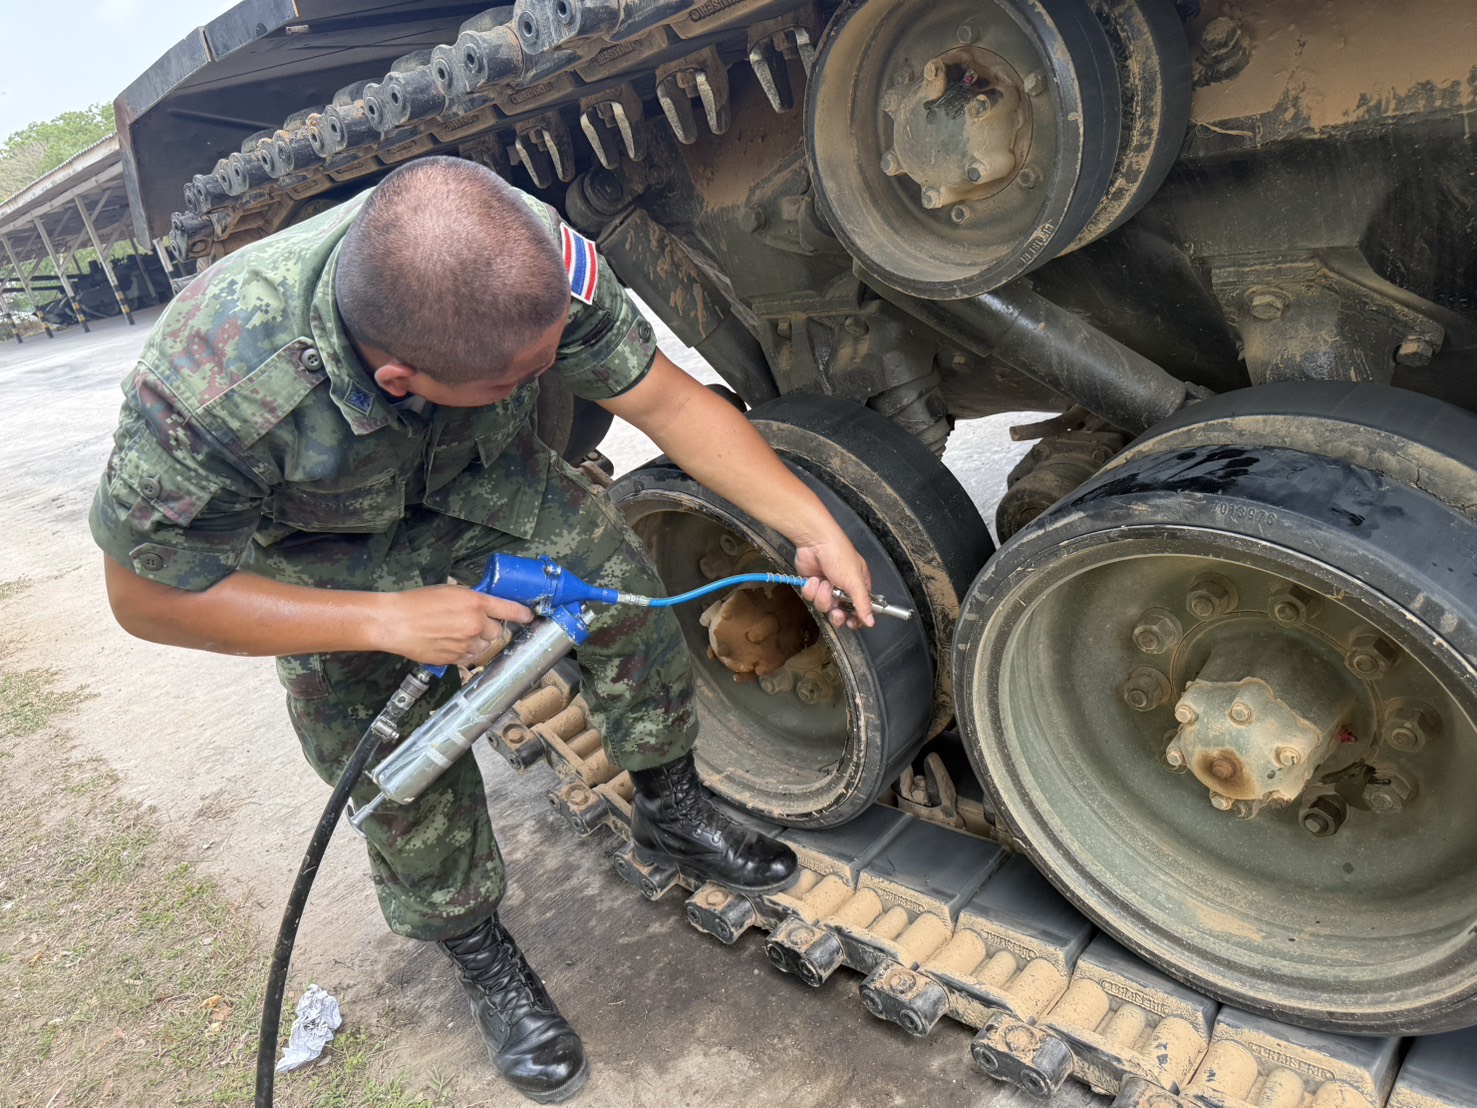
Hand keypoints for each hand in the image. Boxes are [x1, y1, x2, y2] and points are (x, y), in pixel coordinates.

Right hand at [379, 584, 533, 665]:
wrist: (394, 622)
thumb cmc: (417, 603)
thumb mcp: (450, 591)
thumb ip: (472, 600)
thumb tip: (487, 606)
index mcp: (475, 603)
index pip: (510, 609)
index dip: (522, 614)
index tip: (529, 616)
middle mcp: (474, 624)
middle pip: (498, 632)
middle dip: (490, 629)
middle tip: (475, 624)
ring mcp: (466, 643)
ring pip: (485, 647)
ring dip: (478, 642)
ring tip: (458, 634)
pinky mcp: (455, 658)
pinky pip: (470, 658)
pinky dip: (465, 653)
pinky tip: (450, 643)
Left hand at [795, 533, 873, 628]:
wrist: (815, 542)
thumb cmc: (839, 554)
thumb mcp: (854, 581)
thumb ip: (863, 603)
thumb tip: (871, 621)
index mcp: (859, 586)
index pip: (861, 610)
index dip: (856, 619)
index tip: (852, 622)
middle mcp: (843, 589)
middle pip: (840, 613)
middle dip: (836, 612)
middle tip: (835, 609)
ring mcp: (827, 588)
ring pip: (823, 606)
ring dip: (822, 595)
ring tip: (824, 582)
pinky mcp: (812, 585)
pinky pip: (810, 598)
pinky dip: (811, 589)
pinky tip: (814, 578)